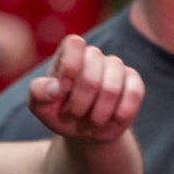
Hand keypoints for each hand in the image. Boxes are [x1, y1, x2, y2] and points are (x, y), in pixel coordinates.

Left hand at [26, 34, 143, 144]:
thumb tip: (55, 88)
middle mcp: (94, 55)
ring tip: (89, 123)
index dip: (70, 69)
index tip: (62, 91)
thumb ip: (38, 92)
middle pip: (91, 76)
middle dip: (79, 105)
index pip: (75, 44)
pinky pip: (134, 95)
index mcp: (70, 52)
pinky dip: (118, 115)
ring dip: (97, 115)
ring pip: (112, 89)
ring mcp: (116, 67)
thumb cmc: (59, 111)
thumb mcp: (40, 105)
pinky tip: (110, 121)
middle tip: (72, 116)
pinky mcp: (134, 82)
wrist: (84, 129)